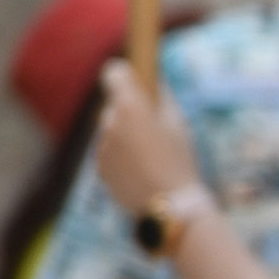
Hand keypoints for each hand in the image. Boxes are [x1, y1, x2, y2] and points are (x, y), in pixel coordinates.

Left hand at [90, 61, 199, 215]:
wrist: (169, 205)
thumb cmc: (179, 160)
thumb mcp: (179, 123)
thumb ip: (162, 98)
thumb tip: (154, 81)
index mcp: (129, 105)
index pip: (113, 72)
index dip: (124, 74)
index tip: (135, 80)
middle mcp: (109, 121)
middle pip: (115, 105)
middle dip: (131, 111)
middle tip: (155, 128)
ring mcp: (101, 145)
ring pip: (113, 131)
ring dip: (128, 136)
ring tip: (153, 158)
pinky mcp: (100, 167)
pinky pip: (111, 153)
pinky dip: (124, 158)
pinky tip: (144, 172)